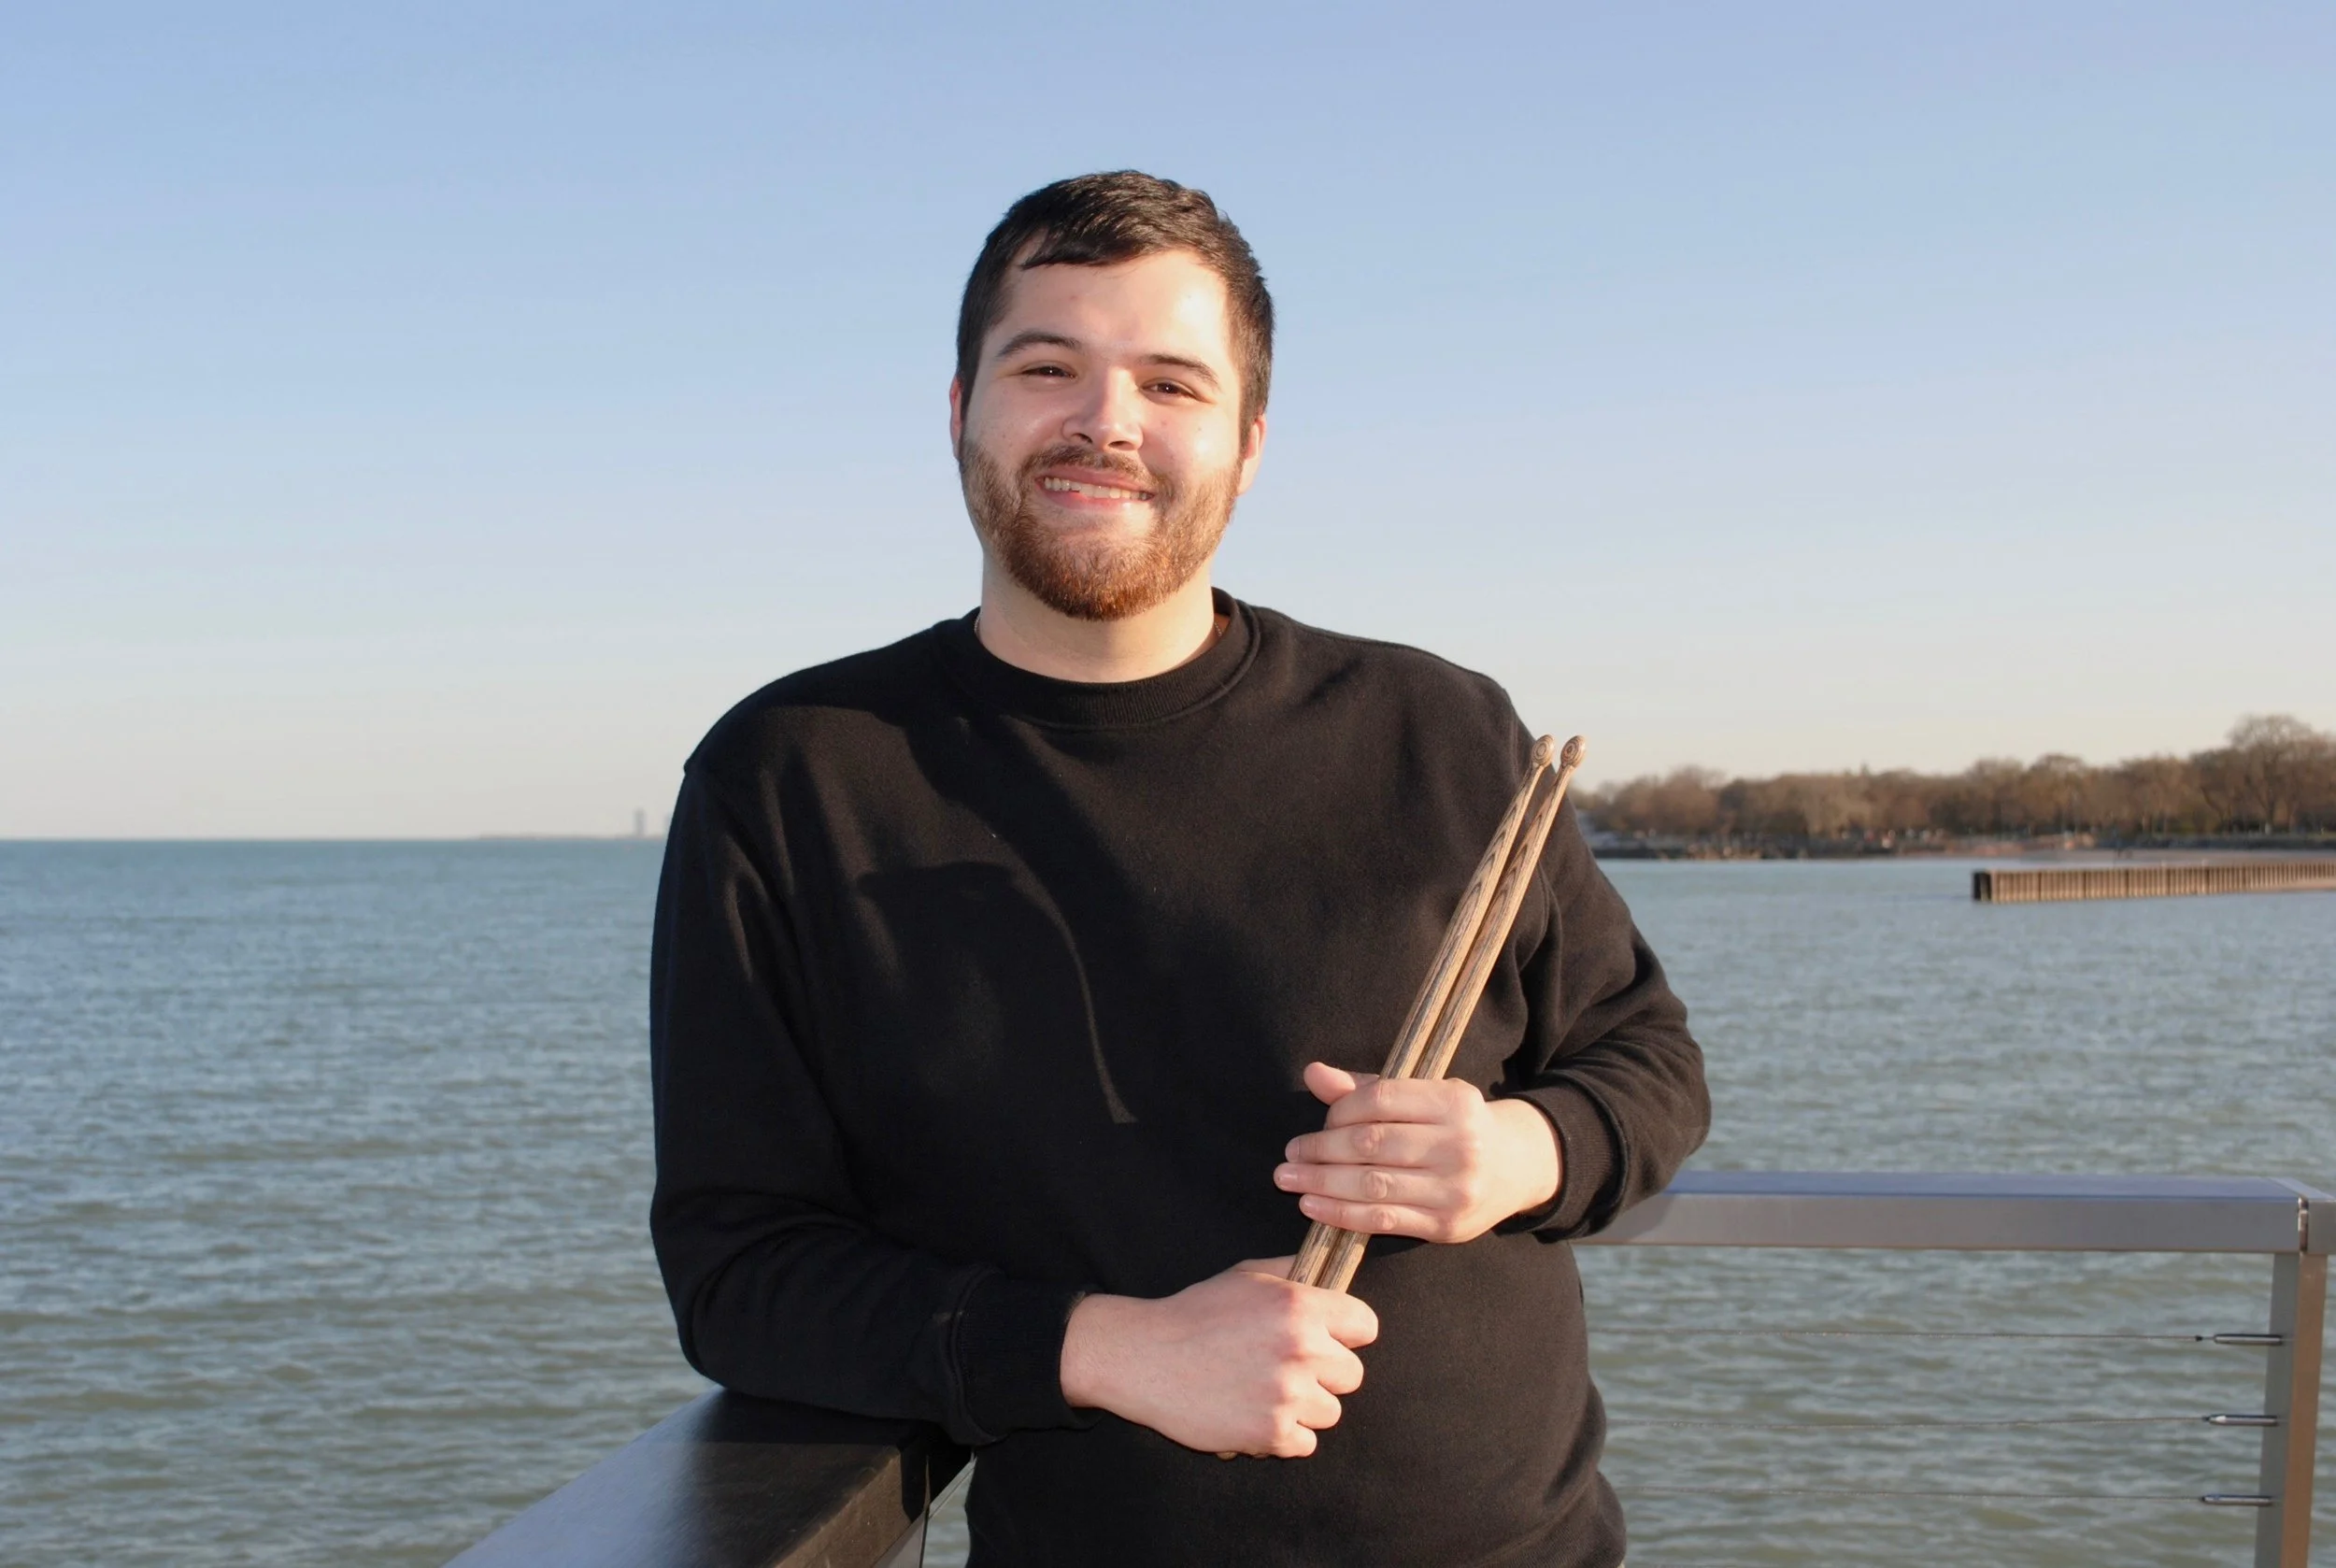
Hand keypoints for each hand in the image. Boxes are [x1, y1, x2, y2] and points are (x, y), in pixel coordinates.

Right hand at [1058, 1257, 1378, 1456]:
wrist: (1146, 1357)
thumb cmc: (1195, 1314)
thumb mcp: (1247, 1277)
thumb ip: (1294, 1274)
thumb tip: (1330, 1274)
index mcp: (1300, 1306)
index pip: (1366, 1325)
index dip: (1348, 1332)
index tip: (1330, 1338)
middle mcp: (1301, 1350)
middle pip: (1353, 1374)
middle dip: (1326, 1373)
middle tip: (1288, 1368)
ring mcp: (1287, 1396)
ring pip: (1330, 1412)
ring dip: (1305, 1407)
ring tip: (1266, 1391)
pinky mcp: (1271, 1434)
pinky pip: (1304, 1443)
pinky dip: (1283, 1435)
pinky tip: (1254, 1413)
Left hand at [1275, 1062, 1560, 1243]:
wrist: (1515, 1167)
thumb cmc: (1454, 1125)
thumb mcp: (1423, 1096)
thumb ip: (1366, 1087)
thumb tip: (1313, 1074)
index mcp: (1454, 1100)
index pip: (1382, 1099)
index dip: (1341, 1110)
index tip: (1319, 1122)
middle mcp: (1460, 1143)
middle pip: (1373, 1144)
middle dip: (1322, 1150)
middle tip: (1290, 1155)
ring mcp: (1455, 1188)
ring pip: (1374, 1186)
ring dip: (1323, 1183)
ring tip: (1291, 1179)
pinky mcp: (1447, 1225)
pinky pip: (1383, 1221)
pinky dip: (1341, 1214)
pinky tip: (1313, 1206)